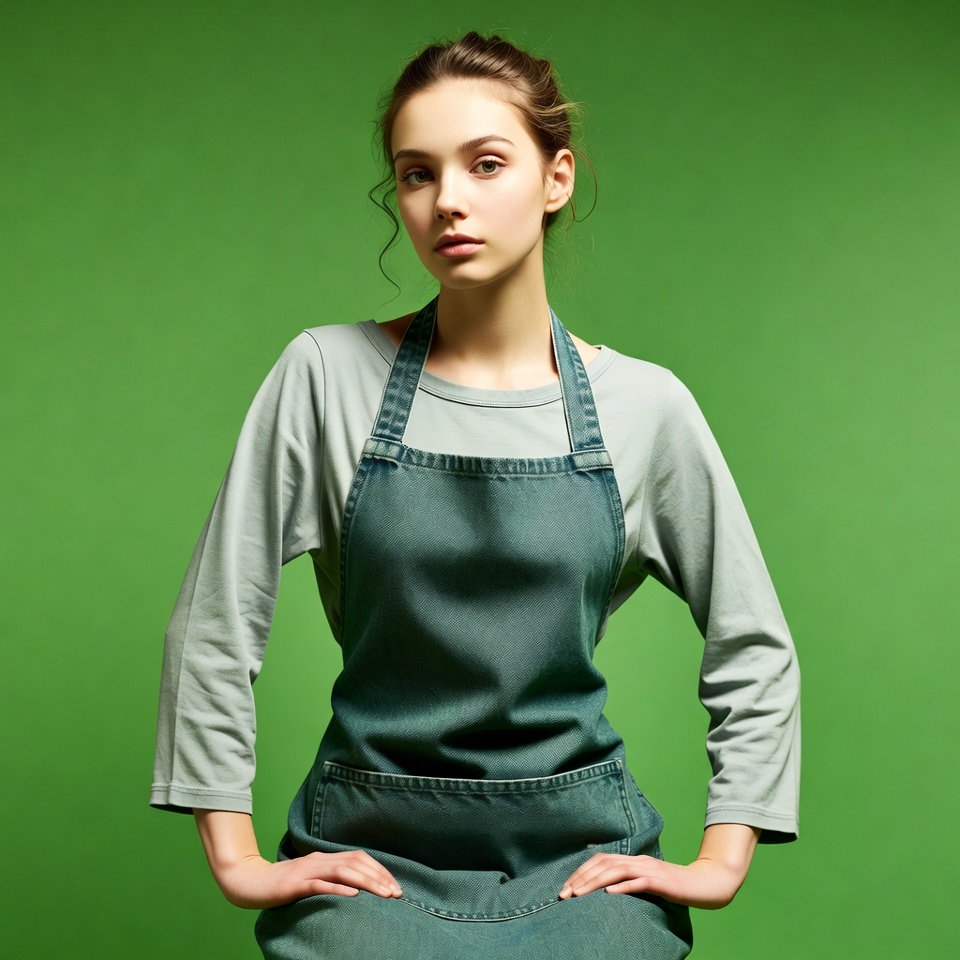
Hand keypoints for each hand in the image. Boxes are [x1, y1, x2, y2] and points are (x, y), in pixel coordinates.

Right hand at [193, 809, 400, 908]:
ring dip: (367, 882)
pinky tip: (353, 894)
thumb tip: (357, 888)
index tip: (395, 886)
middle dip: (380, 877)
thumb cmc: (281, 885)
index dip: (380, 870)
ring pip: (343, 870)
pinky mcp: (294, 883)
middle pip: (356, 862)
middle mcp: (319, 860)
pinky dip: (338, 887)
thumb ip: (330, 878)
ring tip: (383, 894)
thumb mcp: (310, 879)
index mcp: (324, 858)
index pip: (359, 858)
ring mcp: (306, 870)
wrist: (248, 882)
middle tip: (396, 893)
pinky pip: (319, 884)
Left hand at [558, 823, 759, 909]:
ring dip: (594, 882)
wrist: (705, 884)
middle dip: (580, 878)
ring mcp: (649, 869)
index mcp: (633, 859)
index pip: (600, 860)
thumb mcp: (647, 882)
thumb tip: (605, 890)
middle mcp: (638, 860)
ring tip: (578, 894)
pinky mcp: (661, 881)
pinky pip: (639, 882)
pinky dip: (622, 887)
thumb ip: (630, 881)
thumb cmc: (674, 886)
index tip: (565, 887)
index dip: (581, 872)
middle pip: (603, 864)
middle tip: (564, 894)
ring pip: (616, 871)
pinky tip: (609, 894)